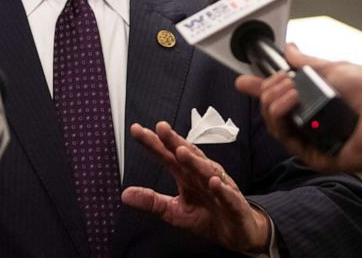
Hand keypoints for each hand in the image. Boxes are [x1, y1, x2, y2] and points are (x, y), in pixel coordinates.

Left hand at [121, 122, 269, 253]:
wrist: (237, 233)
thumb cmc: (206, 217)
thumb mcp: (174, 211)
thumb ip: (152, 201)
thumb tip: (124, 194)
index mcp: (186, 175)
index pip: (167, 155)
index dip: (153, 143)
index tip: (136, 130)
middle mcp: (202, 175)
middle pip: (187, 154)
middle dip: (174, 141)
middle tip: (160, 128)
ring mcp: (220, 187)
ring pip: (206, 170)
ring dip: (194, 161)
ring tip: (181, 151)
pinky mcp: (234, 204)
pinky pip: (228, 195)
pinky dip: (221, 188)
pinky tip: (213, 182)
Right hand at [235, 45, 361, 172]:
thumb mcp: (334, 68)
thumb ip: (306, 63)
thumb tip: (290, 49)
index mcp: (317, 101)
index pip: (282, 96)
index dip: (261, 88)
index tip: (243, 81)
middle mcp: (314, 122)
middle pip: (273, 110)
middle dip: (268, 90)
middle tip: (279, 80)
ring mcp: (314, 140)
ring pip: (276, 126)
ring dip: (274, 102)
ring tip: (289, 90)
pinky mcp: (317, 157)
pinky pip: (288, 141)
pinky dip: (283, 119)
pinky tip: (293, 102)